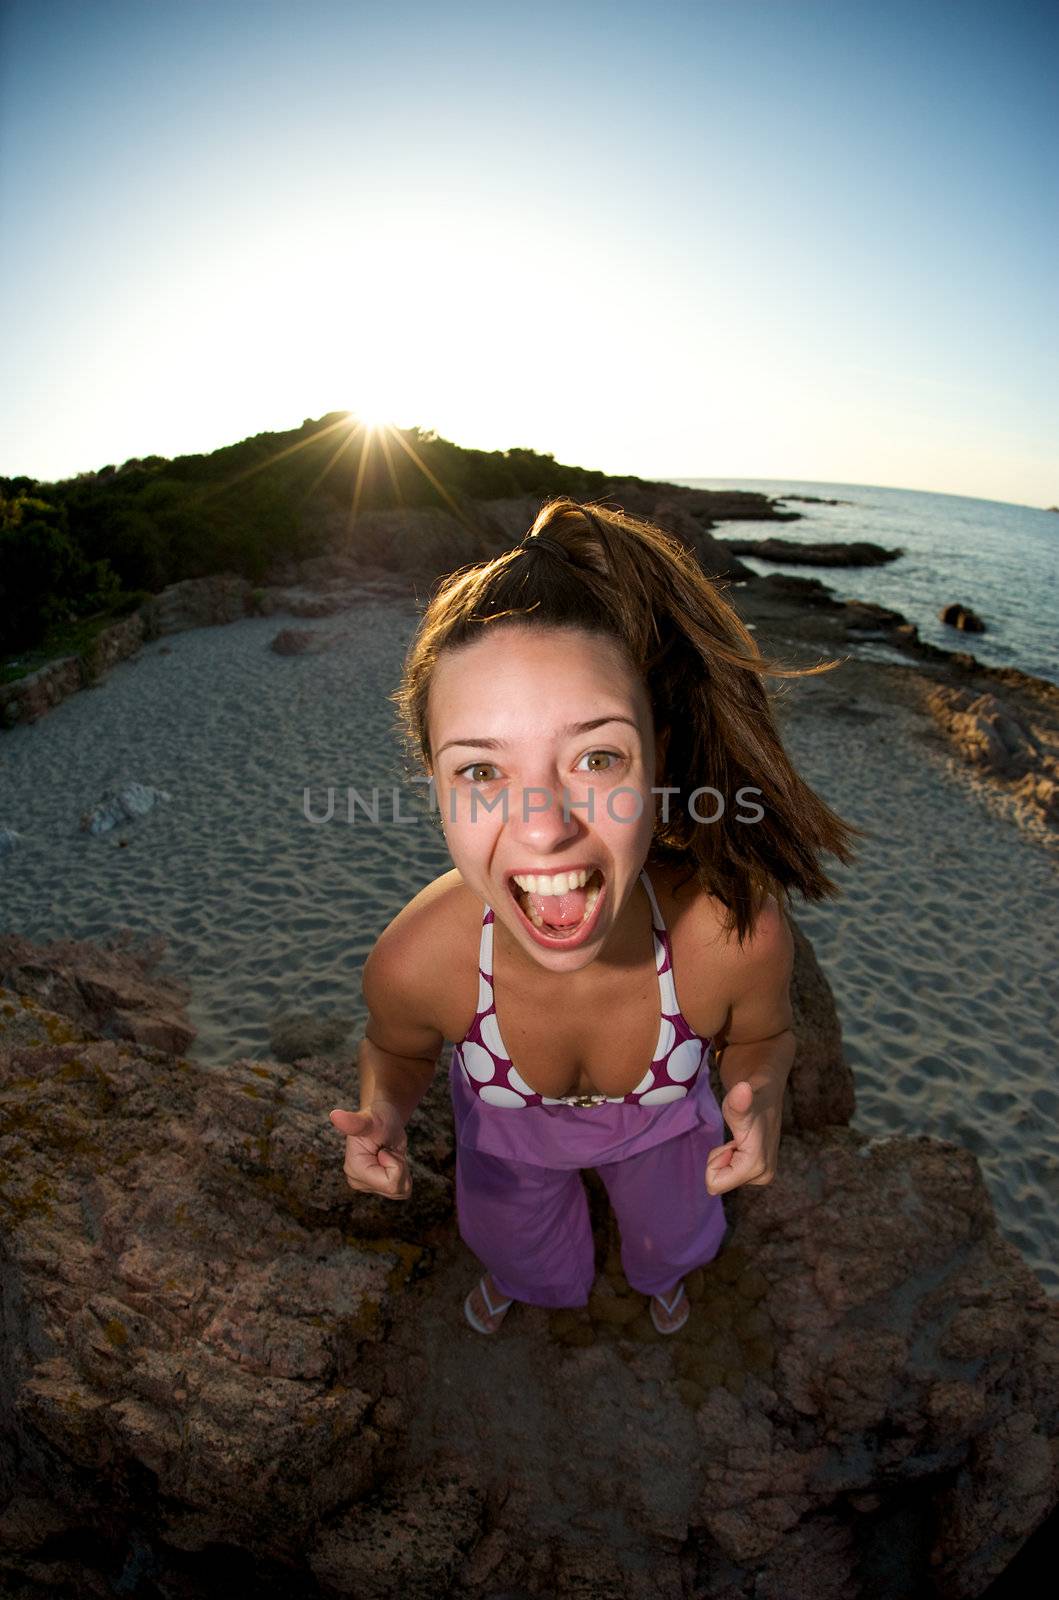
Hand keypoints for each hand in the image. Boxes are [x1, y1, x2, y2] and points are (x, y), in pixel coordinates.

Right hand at [328, 1103, 411, 1199]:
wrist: (382, 1118)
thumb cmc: (378, 1117)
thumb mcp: (371, 1120)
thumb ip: (354, 1122)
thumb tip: (334, 1115)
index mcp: (355, 1169)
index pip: (391, 1183)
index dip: (396, 1163)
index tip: (385, 1149)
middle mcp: (357, 1181)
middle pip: (395, 1189)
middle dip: (400, 1167)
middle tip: (388, 1149)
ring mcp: (366, 1185)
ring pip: (400, 1191)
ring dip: (402, 1169)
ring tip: (389, 1153)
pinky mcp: (375, 1187)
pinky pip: (400, 1190)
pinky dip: (402, 1173)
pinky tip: (390, 1160)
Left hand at [705, 1080, 780, 1194]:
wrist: (766, 1096)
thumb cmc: (749, 1098)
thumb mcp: (737, 1100)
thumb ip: (738, 1102)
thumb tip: (743, 1088)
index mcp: (757, 1165)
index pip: (715, 1184)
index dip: (715, 1160)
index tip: (729, 1142)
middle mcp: (763, 1175)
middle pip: (721, 1180)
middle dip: (722, 1158)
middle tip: (735, 1139)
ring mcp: (763, 1176)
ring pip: (726, 1177)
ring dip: (728, 1157)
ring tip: (741, 1139)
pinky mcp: (760, 1173)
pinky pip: (731, 1174)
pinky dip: (733, 1158)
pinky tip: (744, 1143)